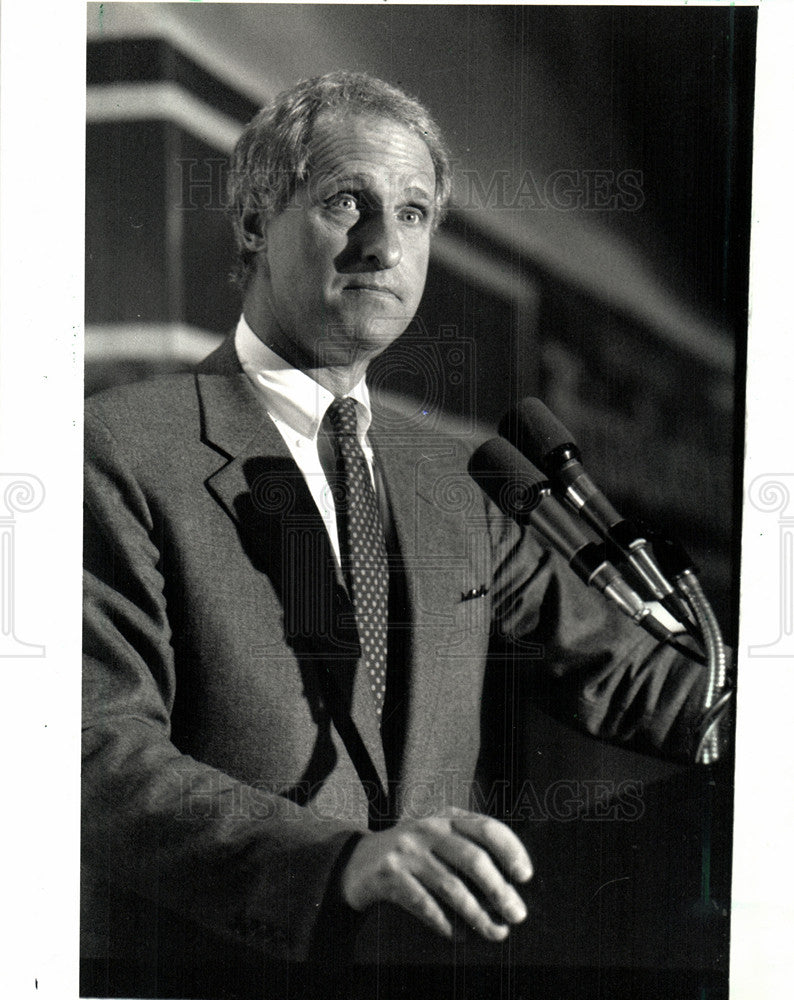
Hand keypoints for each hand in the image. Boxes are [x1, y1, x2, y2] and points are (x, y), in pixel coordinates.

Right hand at [340, 808, 532, 940]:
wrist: (359, 861)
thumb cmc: (414, 855)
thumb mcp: (439, 839)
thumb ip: (468, 850)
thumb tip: (509, 889)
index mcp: (447, 817)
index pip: (486, 827)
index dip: (511, 850)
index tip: (525, 876)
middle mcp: (428, 829)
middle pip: (472, 858)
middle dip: (499, 889)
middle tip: (518, 914)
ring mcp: (407, 852)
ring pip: (450, 886)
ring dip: (478, 914)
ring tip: (496, 932)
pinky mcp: (389, 876)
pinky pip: (424, 904)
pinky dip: (446, 923)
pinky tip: (460, 935)